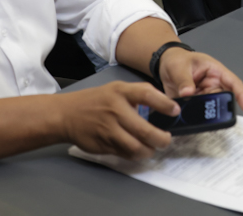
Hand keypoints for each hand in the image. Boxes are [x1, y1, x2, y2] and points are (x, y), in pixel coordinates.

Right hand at [59, 81, 177, 159]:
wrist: (67, 115)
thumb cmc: (97, 100)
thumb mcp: (117, 89)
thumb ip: (138, 94)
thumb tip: (165, 104)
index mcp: (120, 92)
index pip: (146, 95)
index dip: (164, 103)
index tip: (175, 111)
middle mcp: (115, 111)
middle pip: (144, 130)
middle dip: (161, 138)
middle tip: (166, 139)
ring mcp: (108, 130)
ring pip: (135, 147)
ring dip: (149, 150)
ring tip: (153, 147)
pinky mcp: (103, 145)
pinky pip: (124, 154)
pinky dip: (135, 154)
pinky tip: (139, 150)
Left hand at [158, 49, 242, 113]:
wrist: (165, 65)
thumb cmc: (177, 60)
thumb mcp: (179, 67)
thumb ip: (183, 80)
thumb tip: (187, 92)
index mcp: (215, 71)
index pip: (233, 82)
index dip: (241, 94)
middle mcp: (213, 84)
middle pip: (224, 99)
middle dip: (220, 108)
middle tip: (212, 115)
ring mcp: (205, 95)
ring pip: (212, 108)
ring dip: (205, 113)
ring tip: (195, 115)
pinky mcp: (196, 103)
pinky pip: (200, 112)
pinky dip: (195, 116)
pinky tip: (188, 117)